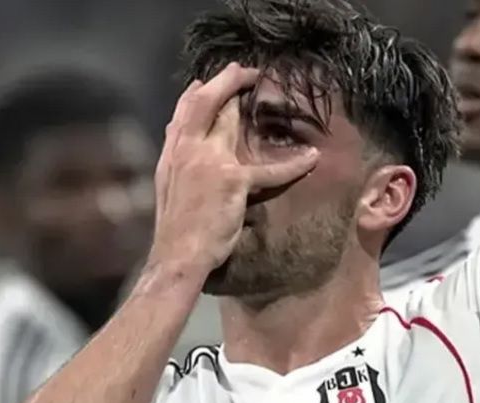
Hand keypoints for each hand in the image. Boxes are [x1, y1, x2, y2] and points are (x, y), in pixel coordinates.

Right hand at [148, 63, 318, 277]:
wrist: (177, 254)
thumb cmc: (175, 230)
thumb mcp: (168, 190)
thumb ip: (178, 165)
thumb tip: (185, 148)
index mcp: (172, 155)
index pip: (183, 113)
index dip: (195, 94)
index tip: (205, 82)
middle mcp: (187, 150)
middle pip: (204, 103)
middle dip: (225, 81)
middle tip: (242, 71)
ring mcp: (209, 161)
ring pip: (230, 119)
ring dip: (246, 98)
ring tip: (265, 86)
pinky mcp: (233, 180)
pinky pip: (270, 171)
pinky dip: (293, 166)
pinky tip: (311, 159)